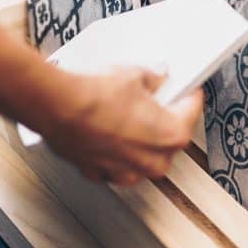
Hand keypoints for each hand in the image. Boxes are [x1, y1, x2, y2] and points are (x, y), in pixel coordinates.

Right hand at [41, 69, 203, 185]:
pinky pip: (116, 161)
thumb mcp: (135, 75)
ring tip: (127, 112)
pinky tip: (106, 128)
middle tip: (156, 98)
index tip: (187, 87)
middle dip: (164, 118)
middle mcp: (153, 161)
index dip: (188, 93)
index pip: (192, 110)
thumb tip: (155, 80)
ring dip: (140, 137)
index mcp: (171, 136)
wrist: (55, 106)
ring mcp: (126, 171)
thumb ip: (153, 80)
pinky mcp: (101, 173)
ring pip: (143, 155)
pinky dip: (114, 148)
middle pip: (169, 138)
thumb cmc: (93, 96)